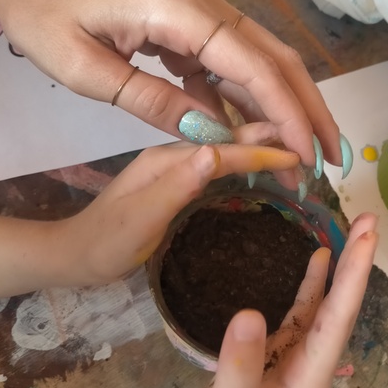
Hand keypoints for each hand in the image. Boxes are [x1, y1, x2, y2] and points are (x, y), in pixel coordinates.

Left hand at [0, 0, 347, 175]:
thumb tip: (210, 136)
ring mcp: (202, 17)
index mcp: (184, 14)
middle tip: (332, 159)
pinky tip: (250, 135)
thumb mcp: (90, 71)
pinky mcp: (192, 30)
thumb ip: (153, 101)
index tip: (308, 157)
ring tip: (302, 155)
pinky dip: (246, 103)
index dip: (288, 115)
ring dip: (285, 110)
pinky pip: (231, 68)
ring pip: (262, 65)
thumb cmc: (48, 17)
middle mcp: (206, 9)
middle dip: (309, 112)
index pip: (255, 68)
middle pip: (277, 61)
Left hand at [62, 142, 299, 286]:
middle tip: (315, 153)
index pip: (228, 146)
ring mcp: (177, 159)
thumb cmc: (104, 244)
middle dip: (276, 138)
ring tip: (301, 154)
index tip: (305, 158)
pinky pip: (225, 155)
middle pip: (235, 134)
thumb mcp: (139, 219)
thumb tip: (219, 151)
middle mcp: (176, 150)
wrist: (71, 253)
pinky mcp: (179, 172)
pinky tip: (266, 164)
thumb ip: (178, 185)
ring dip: (268, 145)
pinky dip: (252, 156)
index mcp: (168, 156)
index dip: (267, 151)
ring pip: (232, 141)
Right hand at [169, 212, 377, 387]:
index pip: (340, 319)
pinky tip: (319, 261)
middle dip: (358, 264)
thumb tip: (250, 313)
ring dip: (342, 269)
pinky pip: (306, 313)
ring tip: (353, 229)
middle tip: (370, 220)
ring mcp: (298, 359)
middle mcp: (314, 365)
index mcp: (310, 378)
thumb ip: (237, 369)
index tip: (367, 237)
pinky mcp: (280, 354)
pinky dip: (316, 285)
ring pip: (327, 307)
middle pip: (343, 308)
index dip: (355, 276)